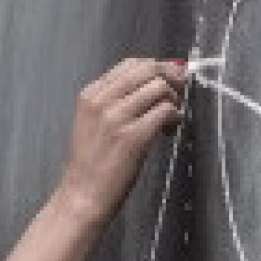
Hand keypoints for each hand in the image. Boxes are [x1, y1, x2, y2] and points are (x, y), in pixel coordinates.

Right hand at [54, 57, 185, 226]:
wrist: (82, 195)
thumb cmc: (91, 164)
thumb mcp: (93, 122)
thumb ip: (117, 101)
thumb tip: (153, 82)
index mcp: (91, 94)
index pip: (131, 64)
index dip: (157, 67)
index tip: (169, 78)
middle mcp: (102, 101)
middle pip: (148, 70)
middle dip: (170, 79)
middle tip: (178, 95)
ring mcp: (117, 118)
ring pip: (160, 88)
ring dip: (174, 100)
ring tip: (171, 118)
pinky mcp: (134, 137)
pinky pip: (166, 111)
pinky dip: (176, 117)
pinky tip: (170, 129)